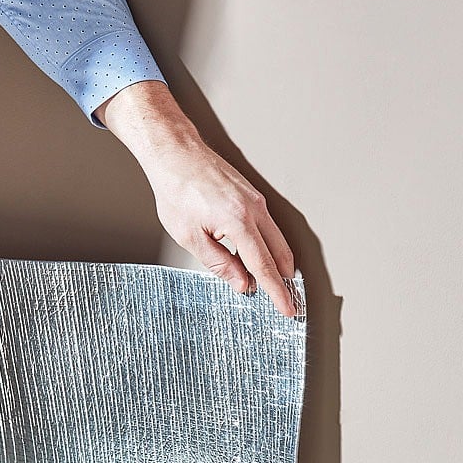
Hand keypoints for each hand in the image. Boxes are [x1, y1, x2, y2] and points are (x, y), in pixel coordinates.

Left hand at [95, 81, 295, 316]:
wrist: (176, 154)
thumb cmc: (177, 191)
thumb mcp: (190, 237)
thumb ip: (218, 263)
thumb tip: (241, 283)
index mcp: (238, 221)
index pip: (263, 266)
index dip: (275, 291)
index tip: (286, 308)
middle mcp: (254, 209)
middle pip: (279, 252)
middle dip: (284, 280)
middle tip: (286, 301)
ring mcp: (255, 200)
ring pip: (276, 238)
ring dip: (277, 263)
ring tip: (273, 284)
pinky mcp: (251, 195)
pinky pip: (267, 226)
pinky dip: (268, 245)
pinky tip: (257, 258)